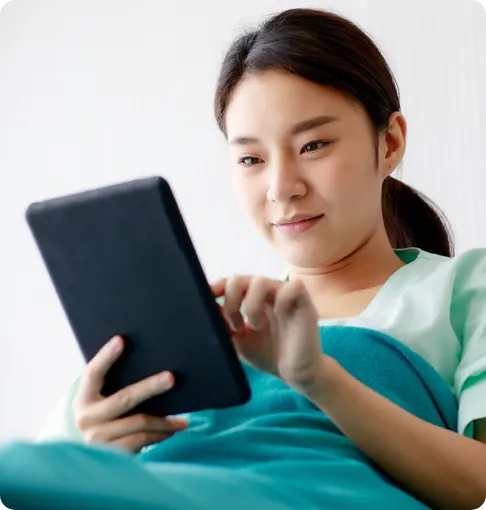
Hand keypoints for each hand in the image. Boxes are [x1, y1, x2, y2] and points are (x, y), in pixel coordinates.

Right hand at [72, 336, 187, 451]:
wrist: (91, 460)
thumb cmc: (108, 418)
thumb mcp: (104, 401)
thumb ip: (117, 383)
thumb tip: (154, 360)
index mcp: (83, 397)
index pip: (93, 372)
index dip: (106, 356)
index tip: (121, 339)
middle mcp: (86, 418)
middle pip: (124, 398)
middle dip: (150, 386)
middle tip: (172, 377)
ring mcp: (97, 439)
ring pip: (140, 422)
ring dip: (165, 420)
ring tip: (183, 418)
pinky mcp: (111, 454)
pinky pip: (143, 440)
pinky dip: (161, 434)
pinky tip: (173, 430)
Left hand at [211, 276, 323, 391]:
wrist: (295, 374)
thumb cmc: (269, 354)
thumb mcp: (238, 341)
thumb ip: (223, 325)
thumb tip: (206, 309)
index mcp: (250, 299)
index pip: (230, 284)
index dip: (216, 288)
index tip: (205, 300)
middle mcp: (266, 293)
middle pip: (239, 279)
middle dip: (231, 301)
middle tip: (235, 325)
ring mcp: (285, 295)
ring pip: (260, 281)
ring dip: (251, 304)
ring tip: (255, 326)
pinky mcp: (304, 302)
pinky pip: (292, 286)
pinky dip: (281, 300)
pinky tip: (279, 316)